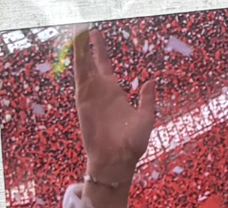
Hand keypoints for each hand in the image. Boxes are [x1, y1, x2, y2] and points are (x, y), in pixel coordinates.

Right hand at [73, 28, 156, 186]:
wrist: (117, 160)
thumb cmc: (132, 144)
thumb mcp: (146, 118)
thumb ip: (147, 99)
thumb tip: (151, 81)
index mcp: (115, 93)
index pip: (104, 65)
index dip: (100, 50)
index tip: (96, 34)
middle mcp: (100, 91)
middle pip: (90, 62)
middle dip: (86, 45)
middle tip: (82, 27)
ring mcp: (90, 96)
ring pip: (83, 67)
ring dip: (79, 50)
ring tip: (76, 31)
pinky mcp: (83, 102)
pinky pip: (80, 79)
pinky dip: (78, 64)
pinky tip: (76, 51)